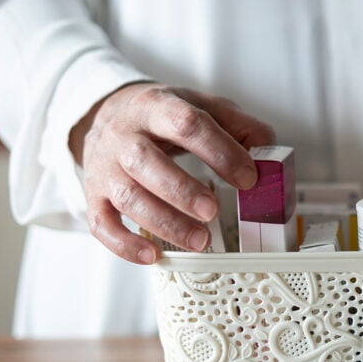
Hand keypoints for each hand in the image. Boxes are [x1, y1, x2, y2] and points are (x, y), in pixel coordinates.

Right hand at [70, 82, 274, 262]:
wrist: (110, 113)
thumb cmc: (165, 117)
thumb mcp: (203, 107)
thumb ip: (240, 126)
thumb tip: (268, 156)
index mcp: (156, 106)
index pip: (185, 123)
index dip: (219, 151)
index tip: (247, 178)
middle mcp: (124, 135)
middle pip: (146, 162)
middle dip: (182, 191)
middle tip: (214, 212)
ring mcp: (105, 167)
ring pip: (126, 196)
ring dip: (164, 222)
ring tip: (200, 240)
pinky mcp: (94, 196)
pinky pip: (101, 225)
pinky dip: (125, 245)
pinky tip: (154, 255)